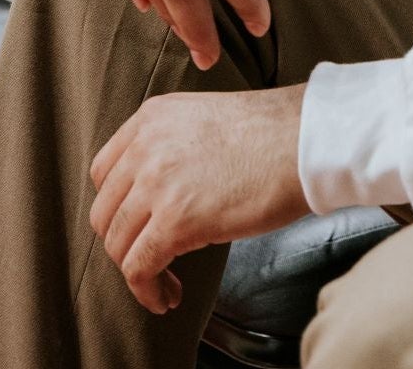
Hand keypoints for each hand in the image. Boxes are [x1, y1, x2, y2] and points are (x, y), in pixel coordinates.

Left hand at [90, 85, 309, 313]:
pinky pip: (139, 269)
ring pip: (117, 244)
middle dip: (125, 240)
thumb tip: (161, 189)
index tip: (137, 224)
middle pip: (106, 211)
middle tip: (153, 255)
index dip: (118, 206)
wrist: (308, 139)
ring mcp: (156, 183)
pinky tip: (168, 296)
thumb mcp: (206, 118)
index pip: (105, 171)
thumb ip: (174, 144)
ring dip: (138, 270)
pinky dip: (148, 291)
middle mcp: (146, 146)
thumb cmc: (275, 132)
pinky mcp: (174, 222)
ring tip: (165, 282)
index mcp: (153, 116)